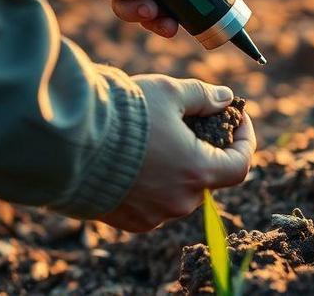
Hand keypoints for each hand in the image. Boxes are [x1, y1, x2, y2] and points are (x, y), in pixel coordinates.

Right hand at [102, 76, 255, 231]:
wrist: (69, 145)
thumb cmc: (124, 115)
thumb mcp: (169, 92)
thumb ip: (203, 96)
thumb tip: (225, 99)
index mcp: (198, 172)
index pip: (240, 165)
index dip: (244, 140)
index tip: (236, 119)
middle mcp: (180, 201)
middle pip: (207, 177)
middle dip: (206, 149)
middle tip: (195, 122)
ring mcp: (154, 216)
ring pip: (178, 190)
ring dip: (177, 167)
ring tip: (158, 138)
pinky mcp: (129, 222)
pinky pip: (152, 203)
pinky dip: (153, 183)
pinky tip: (136, 159)